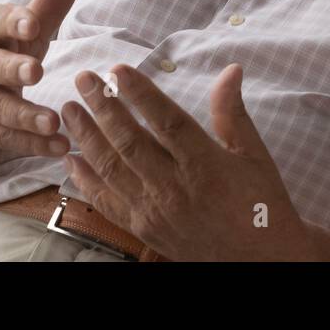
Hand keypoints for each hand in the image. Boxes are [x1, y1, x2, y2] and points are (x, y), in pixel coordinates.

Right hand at [0, 0, 78, 156]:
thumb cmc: (0, 50)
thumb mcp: (21, 29)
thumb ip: (46, 4)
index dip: (11, 20)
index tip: (34, 22)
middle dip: (10, 69)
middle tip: (36, 71)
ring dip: (24, 115)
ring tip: (53, 121)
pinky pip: (5, 138)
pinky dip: (32, 144)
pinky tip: (59, 145)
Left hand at [60, 63, 312, 260]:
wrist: (257, 259)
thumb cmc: (260, 203)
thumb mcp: (254, 154)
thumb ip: (233, 113)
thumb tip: (231, 70)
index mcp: (205, 164)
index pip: (167, 121)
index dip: (140, 94)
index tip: (117, 70)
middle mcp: (175, 188)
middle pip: (130, 141)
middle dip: (102, 107)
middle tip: (82, 79)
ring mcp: (154, 211)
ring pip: (111, 168)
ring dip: (86, 137)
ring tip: (69, 110)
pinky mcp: (143, 228)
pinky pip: (107, 201)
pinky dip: (85, 180)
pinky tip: (71, 158)